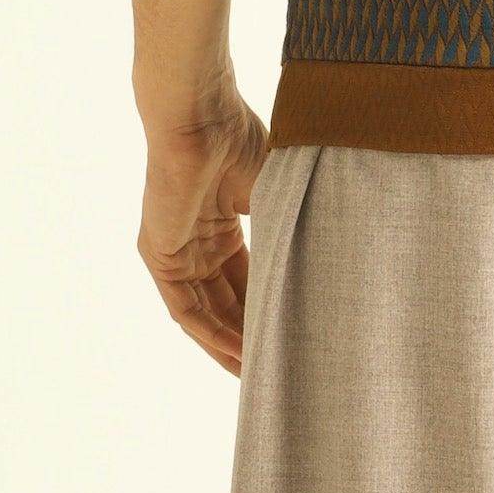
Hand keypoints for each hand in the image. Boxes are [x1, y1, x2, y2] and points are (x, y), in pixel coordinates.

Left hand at [136, 85, 272, 375]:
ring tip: (262, 374)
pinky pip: (185, 309)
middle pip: (227, 301)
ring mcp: (176, 250)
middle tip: (282, 367)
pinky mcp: (158, 256)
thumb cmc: (241, 141)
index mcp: (222, 223)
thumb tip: (335, 255)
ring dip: (230, 344)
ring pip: (206, 312)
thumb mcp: (276, 195)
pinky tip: (236, 356)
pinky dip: (210, 333)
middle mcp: (197, 241)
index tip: (295, 335)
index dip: (268, 308)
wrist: (201, 118)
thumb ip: (292, 229)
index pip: (246, 279)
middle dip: (251, 336)